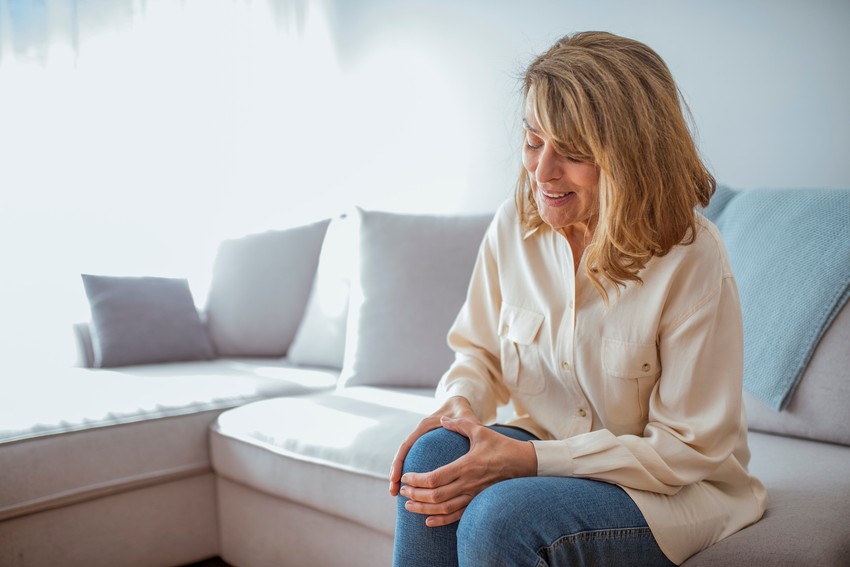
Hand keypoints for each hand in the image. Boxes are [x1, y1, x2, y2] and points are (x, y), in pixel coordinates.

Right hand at [389, 396, 478, 497]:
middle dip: (396, 473)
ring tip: (395, 493)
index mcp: (425, 426)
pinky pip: (414, 462)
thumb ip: (463, 424)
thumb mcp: (464, 417)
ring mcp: (421, 441)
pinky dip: (412, 476)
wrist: (459, 405)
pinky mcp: (425, 448)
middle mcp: (419, 434)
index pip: (407, 445)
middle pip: (403, 455)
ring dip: (399, 476)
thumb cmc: (462, 412)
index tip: (397, 478)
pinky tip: (412, 491)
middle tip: (393, 492)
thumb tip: (463, 431)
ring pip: (406, 460)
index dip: (400, 462)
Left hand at [398, 415, 537, 526]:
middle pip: (435, 496)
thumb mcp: (480, 431)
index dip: (417, 480)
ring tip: (408, 506)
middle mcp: (468, 484)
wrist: (523, 463)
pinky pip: (457, 516)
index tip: (406, 477)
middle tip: (403, 490)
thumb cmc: (500, 445)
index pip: (435, 478)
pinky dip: (441, 520)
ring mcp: (473, 495)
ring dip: (423, 509)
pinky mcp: (477, 502)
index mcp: (466, 466)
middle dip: (415, 495)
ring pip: (444, 509)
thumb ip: (459, 425)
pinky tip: (428, 520)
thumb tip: (443, 420)